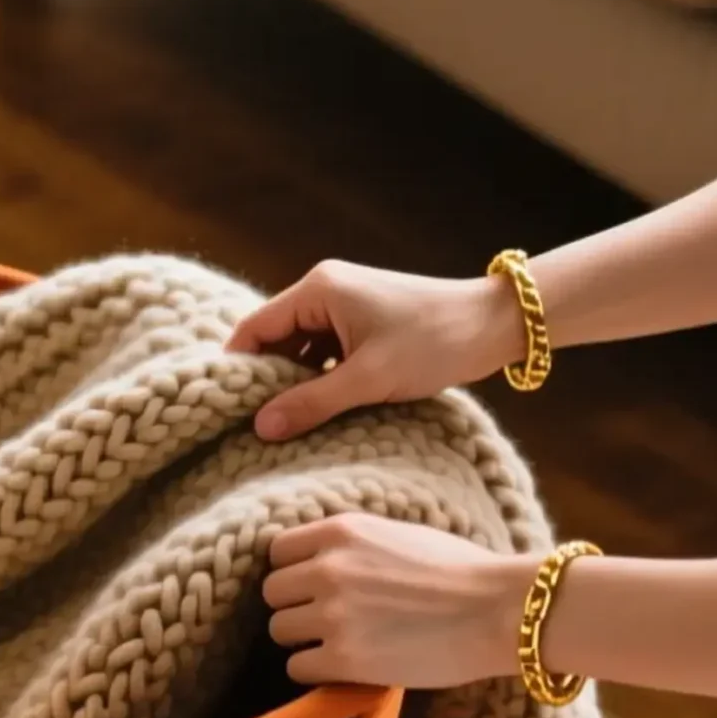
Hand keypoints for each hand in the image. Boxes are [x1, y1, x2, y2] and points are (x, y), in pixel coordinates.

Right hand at [226, 258, 519, 440]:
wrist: (493, 326)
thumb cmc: (434, 343)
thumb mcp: (369, 379)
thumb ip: (312, 403)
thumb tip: (260, 427)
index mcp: (318, 290)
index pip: (254, 328)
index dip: (237, 368)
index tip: (224, 410)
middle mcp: (325, 290)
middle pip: (274, 339)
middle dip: (267, 380)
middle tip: (255, 426)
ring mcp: (345, 305)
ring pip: (301, 350)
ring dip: (296, 384)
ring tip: (287, 425)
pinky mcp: (363, 322)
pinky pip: (326, 353)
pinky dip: (320, 380)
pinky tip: (322, 412)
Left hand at [264, 515, 529, 688]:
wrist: (499, 609)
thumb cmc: (463, 570)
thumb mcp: (399, 534)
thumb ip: (353, 545)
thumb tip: (321, 561)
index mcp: (341, 531)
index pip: (277, 552)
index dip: (292, 572)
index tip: (311, 586)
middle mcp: (327, 569)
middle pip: (272, 594)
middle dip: (295, 607)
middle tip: (325, 620)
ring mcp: (332, 615)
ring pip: (280, 631)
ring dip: (303, 640)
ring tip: (336, 644)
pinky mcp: (343, 658)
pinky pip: (297, 668)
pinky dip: (314, 671)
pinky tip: (342, 667)